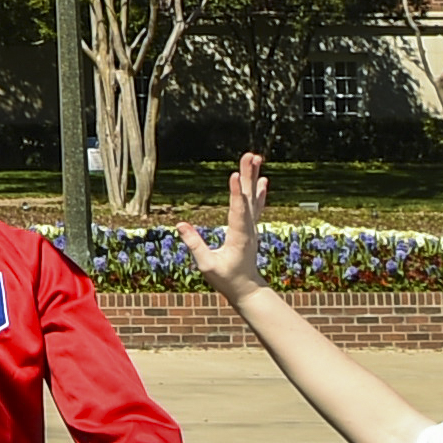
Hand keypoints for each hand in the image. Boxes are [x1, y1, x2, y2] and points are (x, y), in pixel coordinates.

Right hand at [172, 155, 269, 292]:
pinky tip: (262, 179)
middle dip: (248, 175)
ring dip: (254, 177)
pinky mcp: (251, 227)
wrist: (246, 287)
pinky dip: (259, 191)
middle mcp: (248, 228)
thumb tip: (180, 225)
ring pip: (253, 197)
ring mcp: (252, 226)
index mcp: (239, 237)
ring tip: (256, 158)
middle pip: (248, 197)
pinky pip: (256, 205)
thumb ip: (195, 245)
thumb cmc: (225, 278)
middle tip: (250, 155)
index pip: (237, 210)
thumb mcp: (206, 265)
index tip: (235, 174)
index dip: (236, 193)